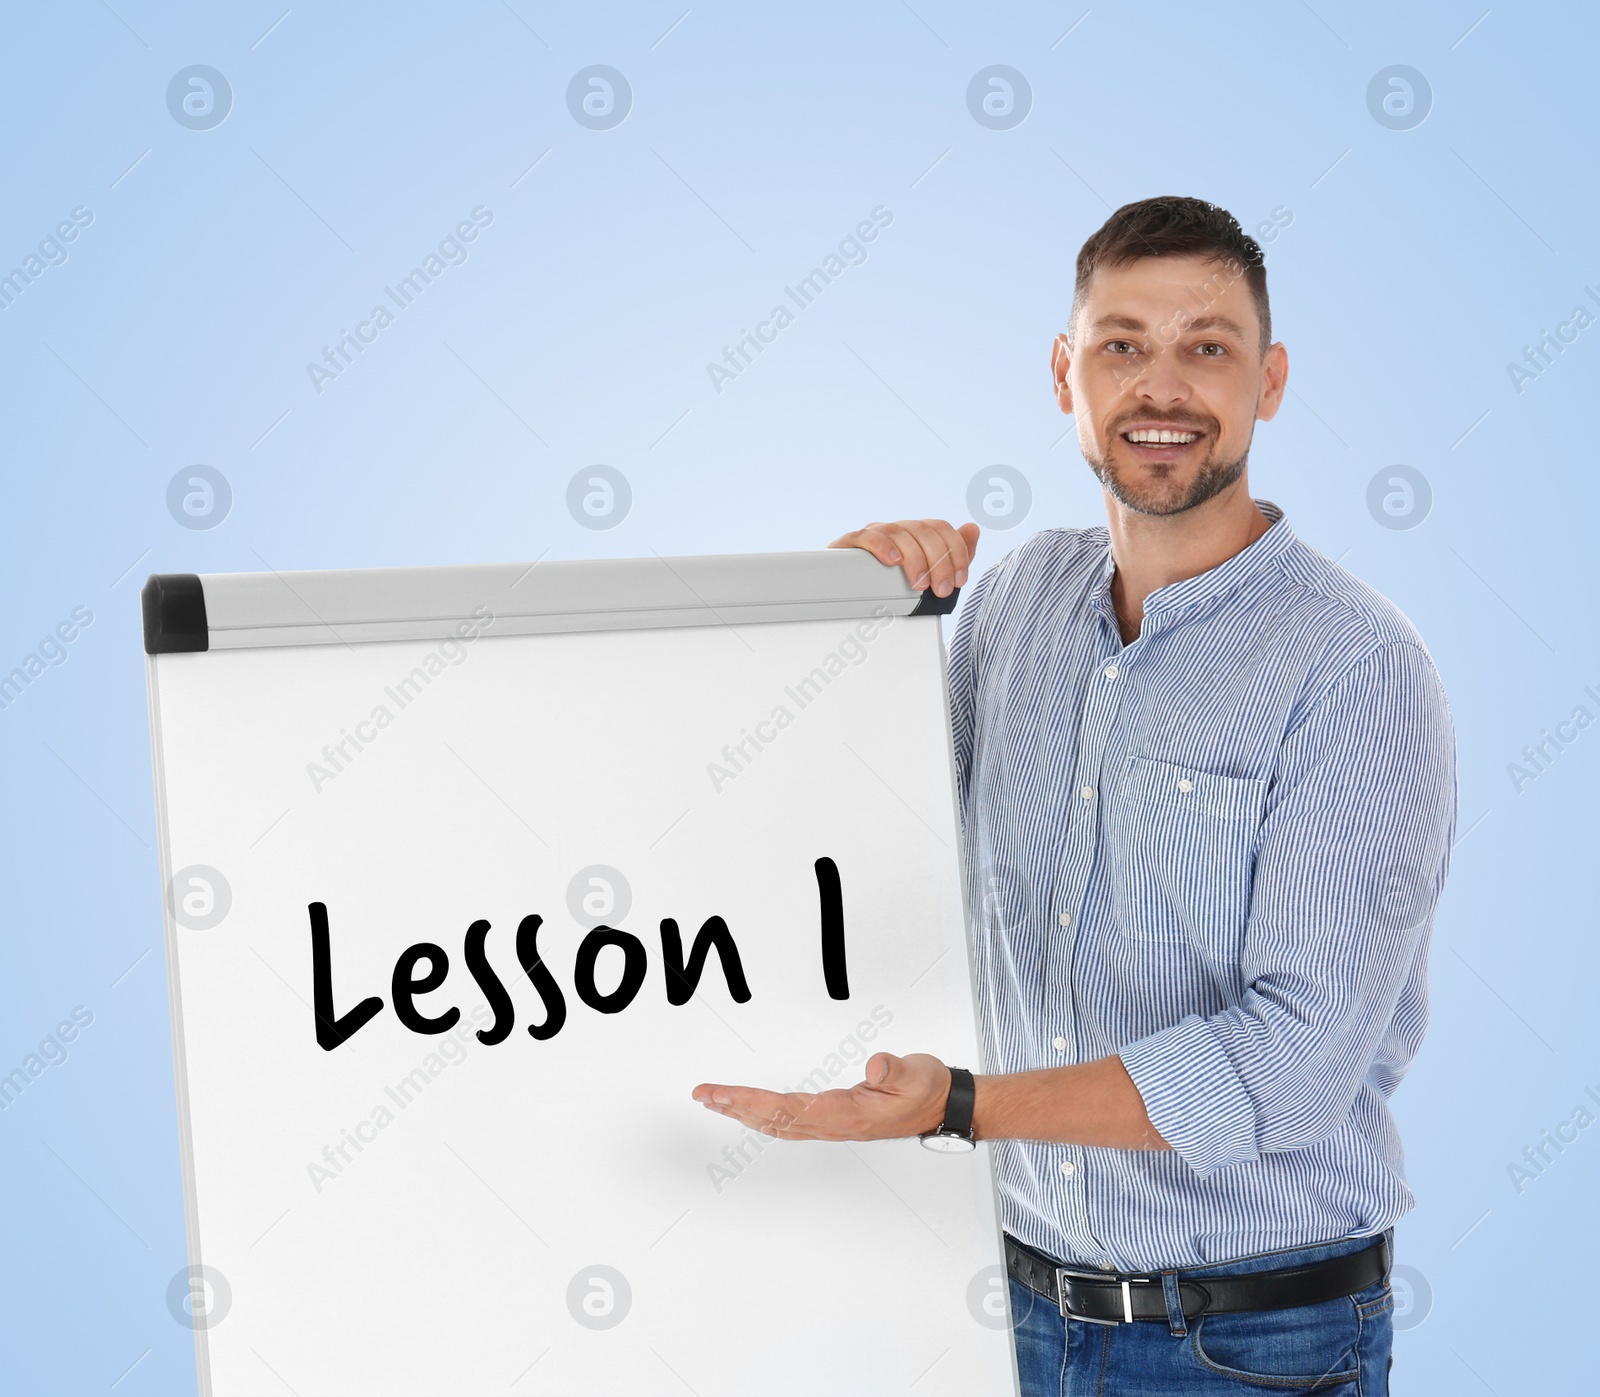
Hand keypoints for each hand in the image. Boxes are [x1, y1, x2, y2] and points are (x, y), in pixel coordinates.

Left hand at [692, 1052, 951, 1141]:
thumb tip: (875, 1066)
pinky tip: (746, 1110)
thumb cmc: (927, 1090)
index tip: (723, 1094)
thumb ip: (894, 1070)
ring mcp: (832, 1124)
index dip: (752, 1101)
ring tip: (713, 1101)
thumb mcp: (917, 1074)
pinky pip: (787, 1120)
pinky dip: (761, 1114)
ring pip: (777, 1122)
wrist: (943, 1106)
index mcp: (848, 1114)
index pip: (789, 1108)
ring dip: (742, 1112)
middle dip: (735, 1106)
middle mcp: (834, 1123)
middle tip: (703, 1094)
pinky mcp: (832, 1117)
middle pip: (774, 1119)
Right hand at [829, 519, 979, 598]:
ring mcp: (876, 533)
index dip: (956, 552)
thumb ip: (954, 552)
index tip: (959, 580)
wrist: (851, 592)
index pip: (941, 528)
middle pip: (924, 531)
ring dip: (914, 559)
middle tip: (940, 590)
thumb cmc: (892, 583)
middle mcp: (898, 529)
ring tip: (920, 584)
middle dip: (938, 562)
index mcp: (917, 533)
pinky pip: (868, 536)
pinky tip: (892, 561)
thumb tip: (973, 529)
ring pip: (899, 533)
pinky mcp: (852, 542)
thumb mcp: (930, 571)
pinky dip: (882, 546)